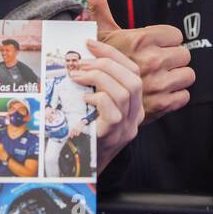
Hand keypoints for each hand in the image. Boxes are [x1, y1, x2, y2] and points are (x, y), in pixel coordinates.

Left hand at [70, 39, 143, 173]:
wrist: (80, 169)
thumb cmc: (84, 135)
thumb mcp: (93, 107)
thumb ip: (93, 86)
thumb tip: (79, 59)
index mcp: (133, 106)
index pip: (132, 71)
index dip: (113, 54)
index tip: (92, 43)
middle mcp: (134, 116)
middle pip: (133, 78)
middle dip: (106, 63)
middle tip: (81, 63)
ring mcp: (126, 127)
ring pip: (125, 91)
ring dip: (98, 77)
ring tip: (78, 77)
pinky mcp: (113, 135)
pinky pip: (113, 110)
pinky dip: (97, 98)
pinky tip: (84, 100)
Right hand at [78, 0, 193, 123]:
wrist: (95, 100)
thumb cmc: (101, 63)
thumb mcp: (101, 33)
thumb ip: (99, 5)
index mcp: (141, 40)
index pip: (176, 35)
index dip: (166, 41)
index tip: (154, 47)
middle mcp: (152, 61)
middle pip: (184, 55)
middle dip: (172, 59)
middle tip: (157, 64)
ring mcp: (158, 84)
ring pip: (188, 75)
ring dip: (176, 78)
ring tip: (160, 78)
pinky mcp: (162, 105)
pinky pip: (184, 95)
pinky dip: (175, 96)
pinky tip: (160, 93)